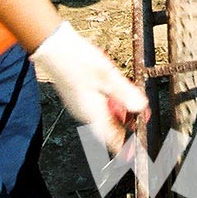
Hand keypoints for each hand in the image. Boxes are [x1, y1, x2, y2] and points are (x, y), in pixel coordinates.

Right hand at [30, 21, 147, 153]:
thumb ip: (125, 93)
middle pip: (110, 127)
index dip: (126, 146)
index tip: (137, 150)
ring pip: (104, 115)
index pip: (112, 139)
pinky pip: (97, 105)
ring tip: (134, 101)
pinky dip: (110, 101)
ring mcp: (80, 104)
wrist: (53, 47)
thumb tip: (140, 107)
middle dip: (127, 123)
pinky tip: (116, 90)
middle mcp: (85, 113)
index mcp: (92, 114)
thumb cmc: (78, 60)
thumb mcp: (107, 76)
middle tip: (143, 115)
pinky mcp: (78, 95)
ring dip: (120, 111)